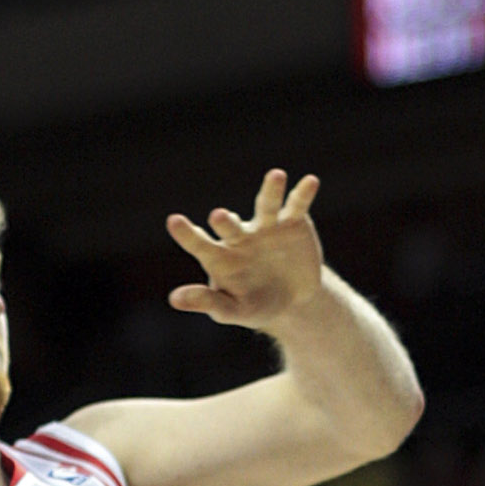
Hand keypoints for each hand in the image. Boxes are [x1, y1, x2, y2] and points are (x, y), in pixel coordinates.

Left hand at [167, 169, 323, 326]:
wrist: (294, 301)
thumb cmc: (255, 304)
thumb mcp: (232, 310)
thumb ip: (208, 302)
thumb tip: (174, 299)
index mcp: (220, 256)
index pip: (199, 244)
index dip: (187, 234)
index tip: (173, 221)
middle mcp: (240, 235)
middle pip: (231, 225)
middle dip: (226, 221)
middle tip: (219, 216)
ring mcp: (267, 225)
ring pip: (266, 205)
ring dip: (271, 190)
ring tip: (276, 175)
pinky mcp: (293, 222)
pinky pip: (297, 205)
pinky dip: (303, 193)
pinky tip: (311, 181)